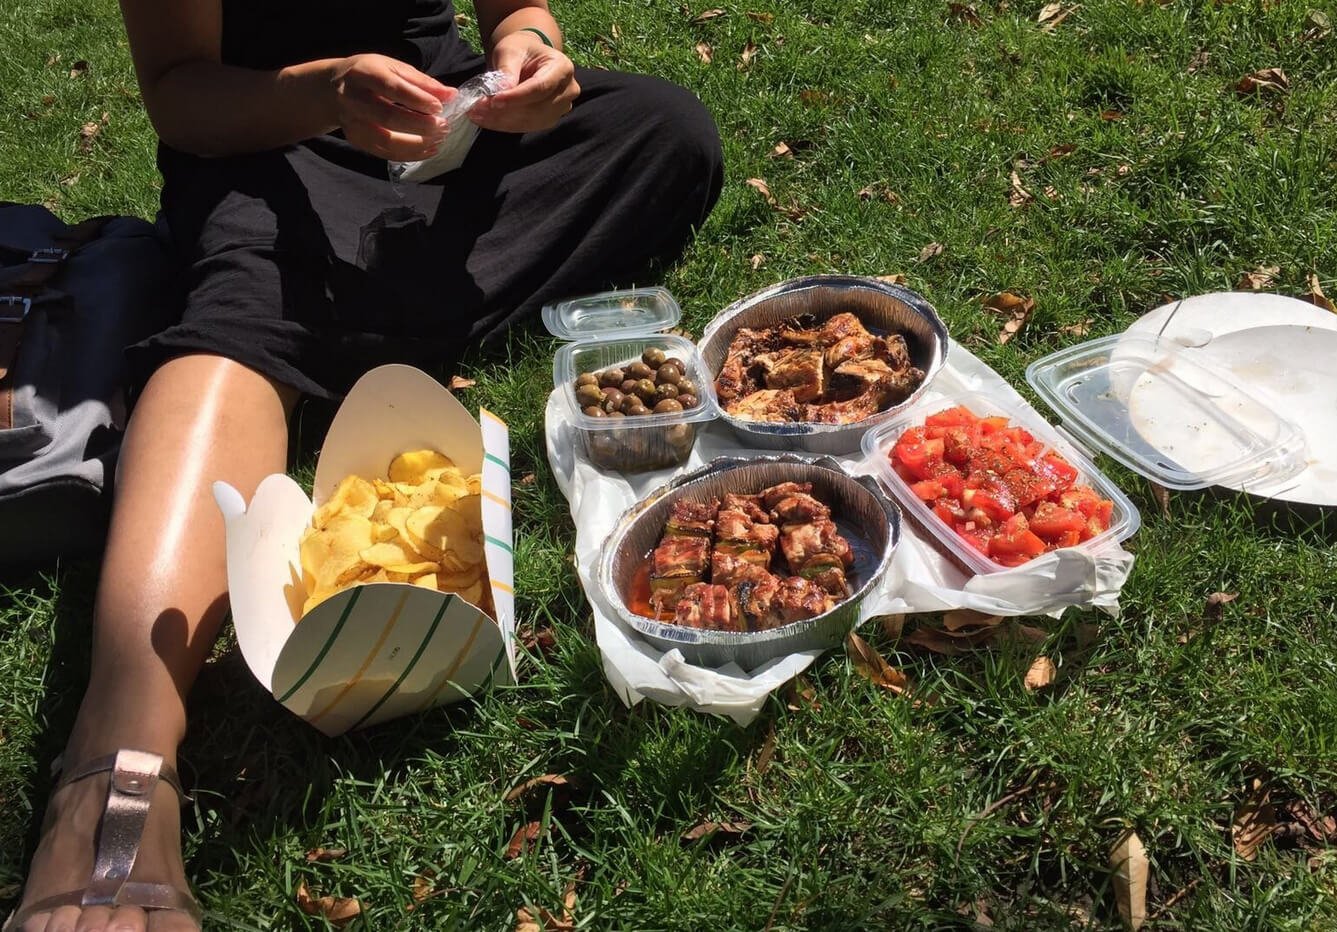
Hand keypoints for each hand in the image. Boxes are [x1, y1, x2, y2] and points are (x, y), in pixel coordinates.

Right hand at [329, 54, 451, 159]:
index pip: (392, 87)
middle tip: (444, 126)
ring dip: (418, 144)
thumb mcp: (392, 67)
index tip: (440, 107)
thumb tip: (451, 94)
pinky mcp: (357, 140)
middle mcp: (353, 99)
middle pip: (388, 117)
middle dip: (420, 125)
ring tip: (440, 139)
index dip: (418, 99)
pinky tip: (429, 149)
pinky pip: (386, 153)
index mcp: (363, 73)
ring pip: (387, 140)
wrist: (332, 89)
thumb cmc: (370, 74)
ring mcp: (353, 123)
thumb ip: (421, 82)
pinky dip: (411, 154)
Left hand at [469, 32, 579, 132]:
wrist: (529, 59)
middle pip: (537, 108)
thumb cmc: (521, 50)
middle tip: (477, 109)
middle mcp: (567, 90)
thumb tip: (502, 90)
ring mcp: (561, 108)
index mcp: (562, 67)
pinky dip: (505, 125)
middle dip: (506, 111)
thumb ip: (508, 68)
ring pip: (532, 121)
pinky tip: (487, 120)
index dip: (517, 97)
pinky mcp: (549, 119)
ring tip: (478, 115)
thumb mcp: (511, 50)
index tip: (493, 100)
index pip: (541, 87)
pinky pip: (527, 127)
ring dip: (503, 121)